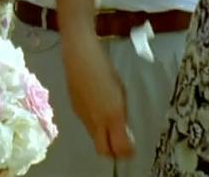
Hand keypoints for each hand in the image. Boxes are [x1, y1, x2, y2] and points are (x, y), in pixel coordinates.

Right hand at [62, 38, 133, 158]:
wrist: (79, 56)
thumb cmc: (105, 69)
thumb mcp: (121, 91)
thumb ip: (121, 114)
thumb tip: (124, 130)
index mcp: (112, 115)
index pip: (119, 147)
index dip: (127, 152)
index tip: (133, 148)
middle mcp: (96, 120)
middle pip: (103, 150)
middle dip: (113, 152)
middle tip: (122, 144)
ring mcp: (83, 116)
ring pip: (94, 138)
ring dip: (104, 137)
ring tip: (112, 125)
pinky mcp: (75, 110)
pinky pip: (87, 125)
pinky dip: (95, 125)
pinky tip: (98, 110)